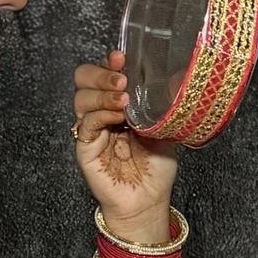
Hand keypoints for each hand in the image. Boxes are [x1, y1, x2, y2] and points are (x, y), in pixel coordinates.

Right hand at [72, 50, 178, 240]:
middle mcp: (101, 113)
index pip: (104, 74)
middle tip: (122, 80)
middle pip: (83, 79)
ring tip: (123, 100)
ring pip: (81, 98)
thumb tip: (176, 75)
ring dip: (102, 94)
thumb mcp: (167, 127)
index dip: (108, 63)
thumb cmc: (156, 168)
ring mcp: (91, 130)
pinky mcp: (85, 149)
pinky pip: (85, 124)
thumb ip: (166, 104)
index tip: (121, 57)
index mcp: (117, 104)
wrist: (149, 200)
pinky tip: (116, 117)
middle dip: (101, 73)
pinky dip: (99, 115)